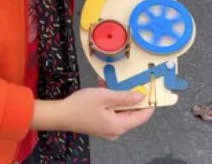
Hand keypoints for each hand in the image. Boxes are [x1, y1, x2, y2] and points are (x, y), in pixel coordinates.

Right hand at [31, 89, 153, 140]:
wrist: (60, 115)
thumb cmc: (81, 105)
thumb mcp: (104, 96)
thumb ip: (124, 97)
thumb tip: (140, 97)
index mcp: (119, 126)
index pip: (142, 116)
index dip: (149, 103)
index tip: (152, 89)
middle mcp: (116, 130)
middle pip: (132, 114)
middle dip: (132, 97)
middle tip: (131, 80)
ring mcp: (107, 129)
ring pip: (120, 111)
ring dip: (119, 96)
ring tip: (113, 81)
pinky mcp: (100, 125)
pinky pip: (111, 112)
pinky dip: (110, 101)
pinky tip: (104, 87)